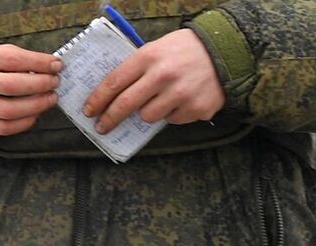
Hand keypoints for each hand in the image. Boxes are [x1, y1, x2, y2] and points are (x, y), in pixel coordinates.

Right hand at [0, 43, 61, 135]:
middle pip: (11, 86)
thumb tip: (51, 69)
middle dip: (40, 85)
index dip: (39, 64)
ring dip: (36, 106)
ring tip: (50, 99)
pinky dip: (24, 123)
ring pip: (9, 111)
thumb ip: (19, 59)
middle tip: (55, 83)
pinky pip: (3, 128)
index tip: (57, 66)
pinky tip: (35, 114)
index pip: (13, 60)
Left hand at [81, 29, 223, 133]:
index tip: (89, 111)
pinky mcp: (196, 108)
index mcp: (149, 56)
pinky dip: (172, 113)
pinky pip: (172, 120)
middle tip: (101, 127)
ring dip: (148, 112)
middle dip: (109, 119)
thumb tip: (110, 94)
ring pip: (148, 117)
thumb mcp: (157, 48)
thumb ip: (137, 68)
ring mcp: (181, 94)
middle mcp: (163, 75)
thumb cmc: (184, 50)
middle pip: (125, 105)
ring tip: (160, 98)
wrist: (226, 51)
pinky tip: (182, 99)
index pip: (114, 83)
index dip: (98, 99)